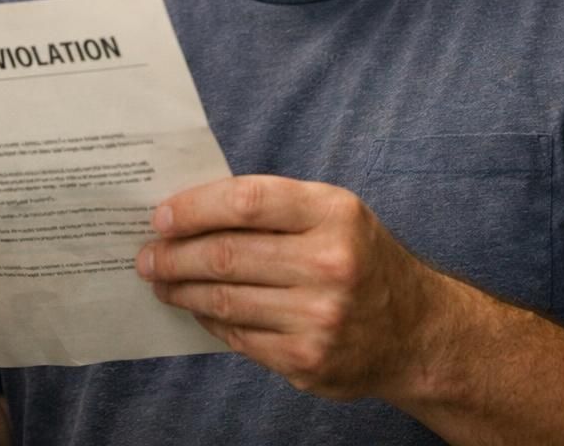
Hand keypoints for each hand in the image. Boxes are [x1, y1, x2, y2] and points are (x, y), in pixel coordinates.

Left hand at [136, 175, 447, 400]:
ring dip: (181, 290)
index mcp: (334, 213)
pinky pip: (238, 336)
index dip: (194, 208)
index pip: (246, 202)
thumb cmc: (361, 258)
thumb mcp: (334, 214)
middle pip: (226, 255)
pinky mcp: (307, 360)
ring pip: (224, 300)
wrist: (416, 331)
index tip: (160, 217)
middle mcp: (330, 264)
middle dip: (174, 255)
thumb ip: (273, 208)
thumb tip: (190, 214)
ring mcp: (318, 318)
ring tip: (161, 282)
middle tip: (146, 255)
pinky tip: (198, 308)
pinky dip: (210, 320)